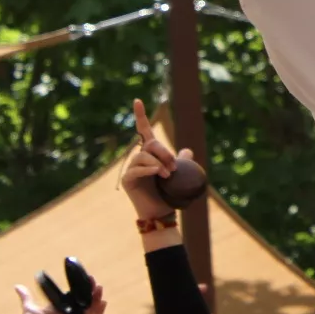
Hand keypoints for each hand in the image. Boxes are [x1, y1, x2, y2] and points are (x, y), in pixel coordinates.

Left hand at [14, 281, 105, 313]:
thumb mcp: (29, 310)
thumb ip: (27, 298)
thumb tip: (17, 286)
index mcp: (60, 308)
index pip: (73, 294)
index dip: (79, 286)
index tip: (84, 276)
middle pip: (84, 299)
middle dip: (90, 290)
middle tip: (92, 280)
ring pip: (91, 307)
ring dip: (96, 298)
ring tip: (99, 288)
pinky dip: (99, 311)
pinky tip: (103, 302)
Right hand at [123, 100, 193, 220]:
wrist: (162, 213)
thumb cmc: (170, 193)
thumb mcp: (180, 173)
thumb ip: (182, 160)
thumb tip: (187, 150)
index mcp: (151, 153)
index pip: (144, 131)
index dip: (140, 115)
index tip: (137, 100)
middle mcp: (139, 158)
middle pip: (150, 143)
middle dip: (165, 152)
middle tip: (174, 167)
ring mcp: (132, 169)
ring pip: (144, 155)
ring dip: (159, 163)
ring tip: (168, 174)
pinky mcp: (127, 180)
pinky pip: (136, 169)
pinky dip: (148, 169)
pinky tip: (158, 172)